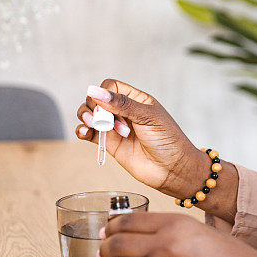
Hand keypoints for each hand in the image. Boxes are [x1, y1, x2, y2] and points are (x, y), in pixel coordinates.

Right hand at [76, 79, 203, 194]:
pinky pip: (90, 134)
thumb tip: (97, 91)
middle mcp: (124, 112)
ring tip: (94, 125)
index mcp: (136, 100)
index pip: (111, 86)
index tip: (106, 106)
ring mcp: (116, 128)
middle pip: (97, 99)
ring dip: (87, 117)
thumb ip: (122, 104)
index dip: (104, 93)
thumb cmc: (168, 140)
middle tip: (104, 121)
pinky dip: (83, 131)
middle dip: (95, 107)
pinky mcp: (110, 144)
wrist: (173, 169)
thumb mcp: (147, 117)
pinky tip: (84, 132)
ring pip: (91, 115)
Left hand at [97, 212, 256, 256]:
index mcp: (175, 223)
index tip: (107, 229)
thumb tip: (141, 234)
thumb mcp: (199, 230)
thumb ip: (170, 230)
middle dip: (105, 246)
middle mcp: (165, 245)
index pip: (129, 221)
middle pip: (118, 243)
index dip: (113, 226)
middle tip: (102, 247)